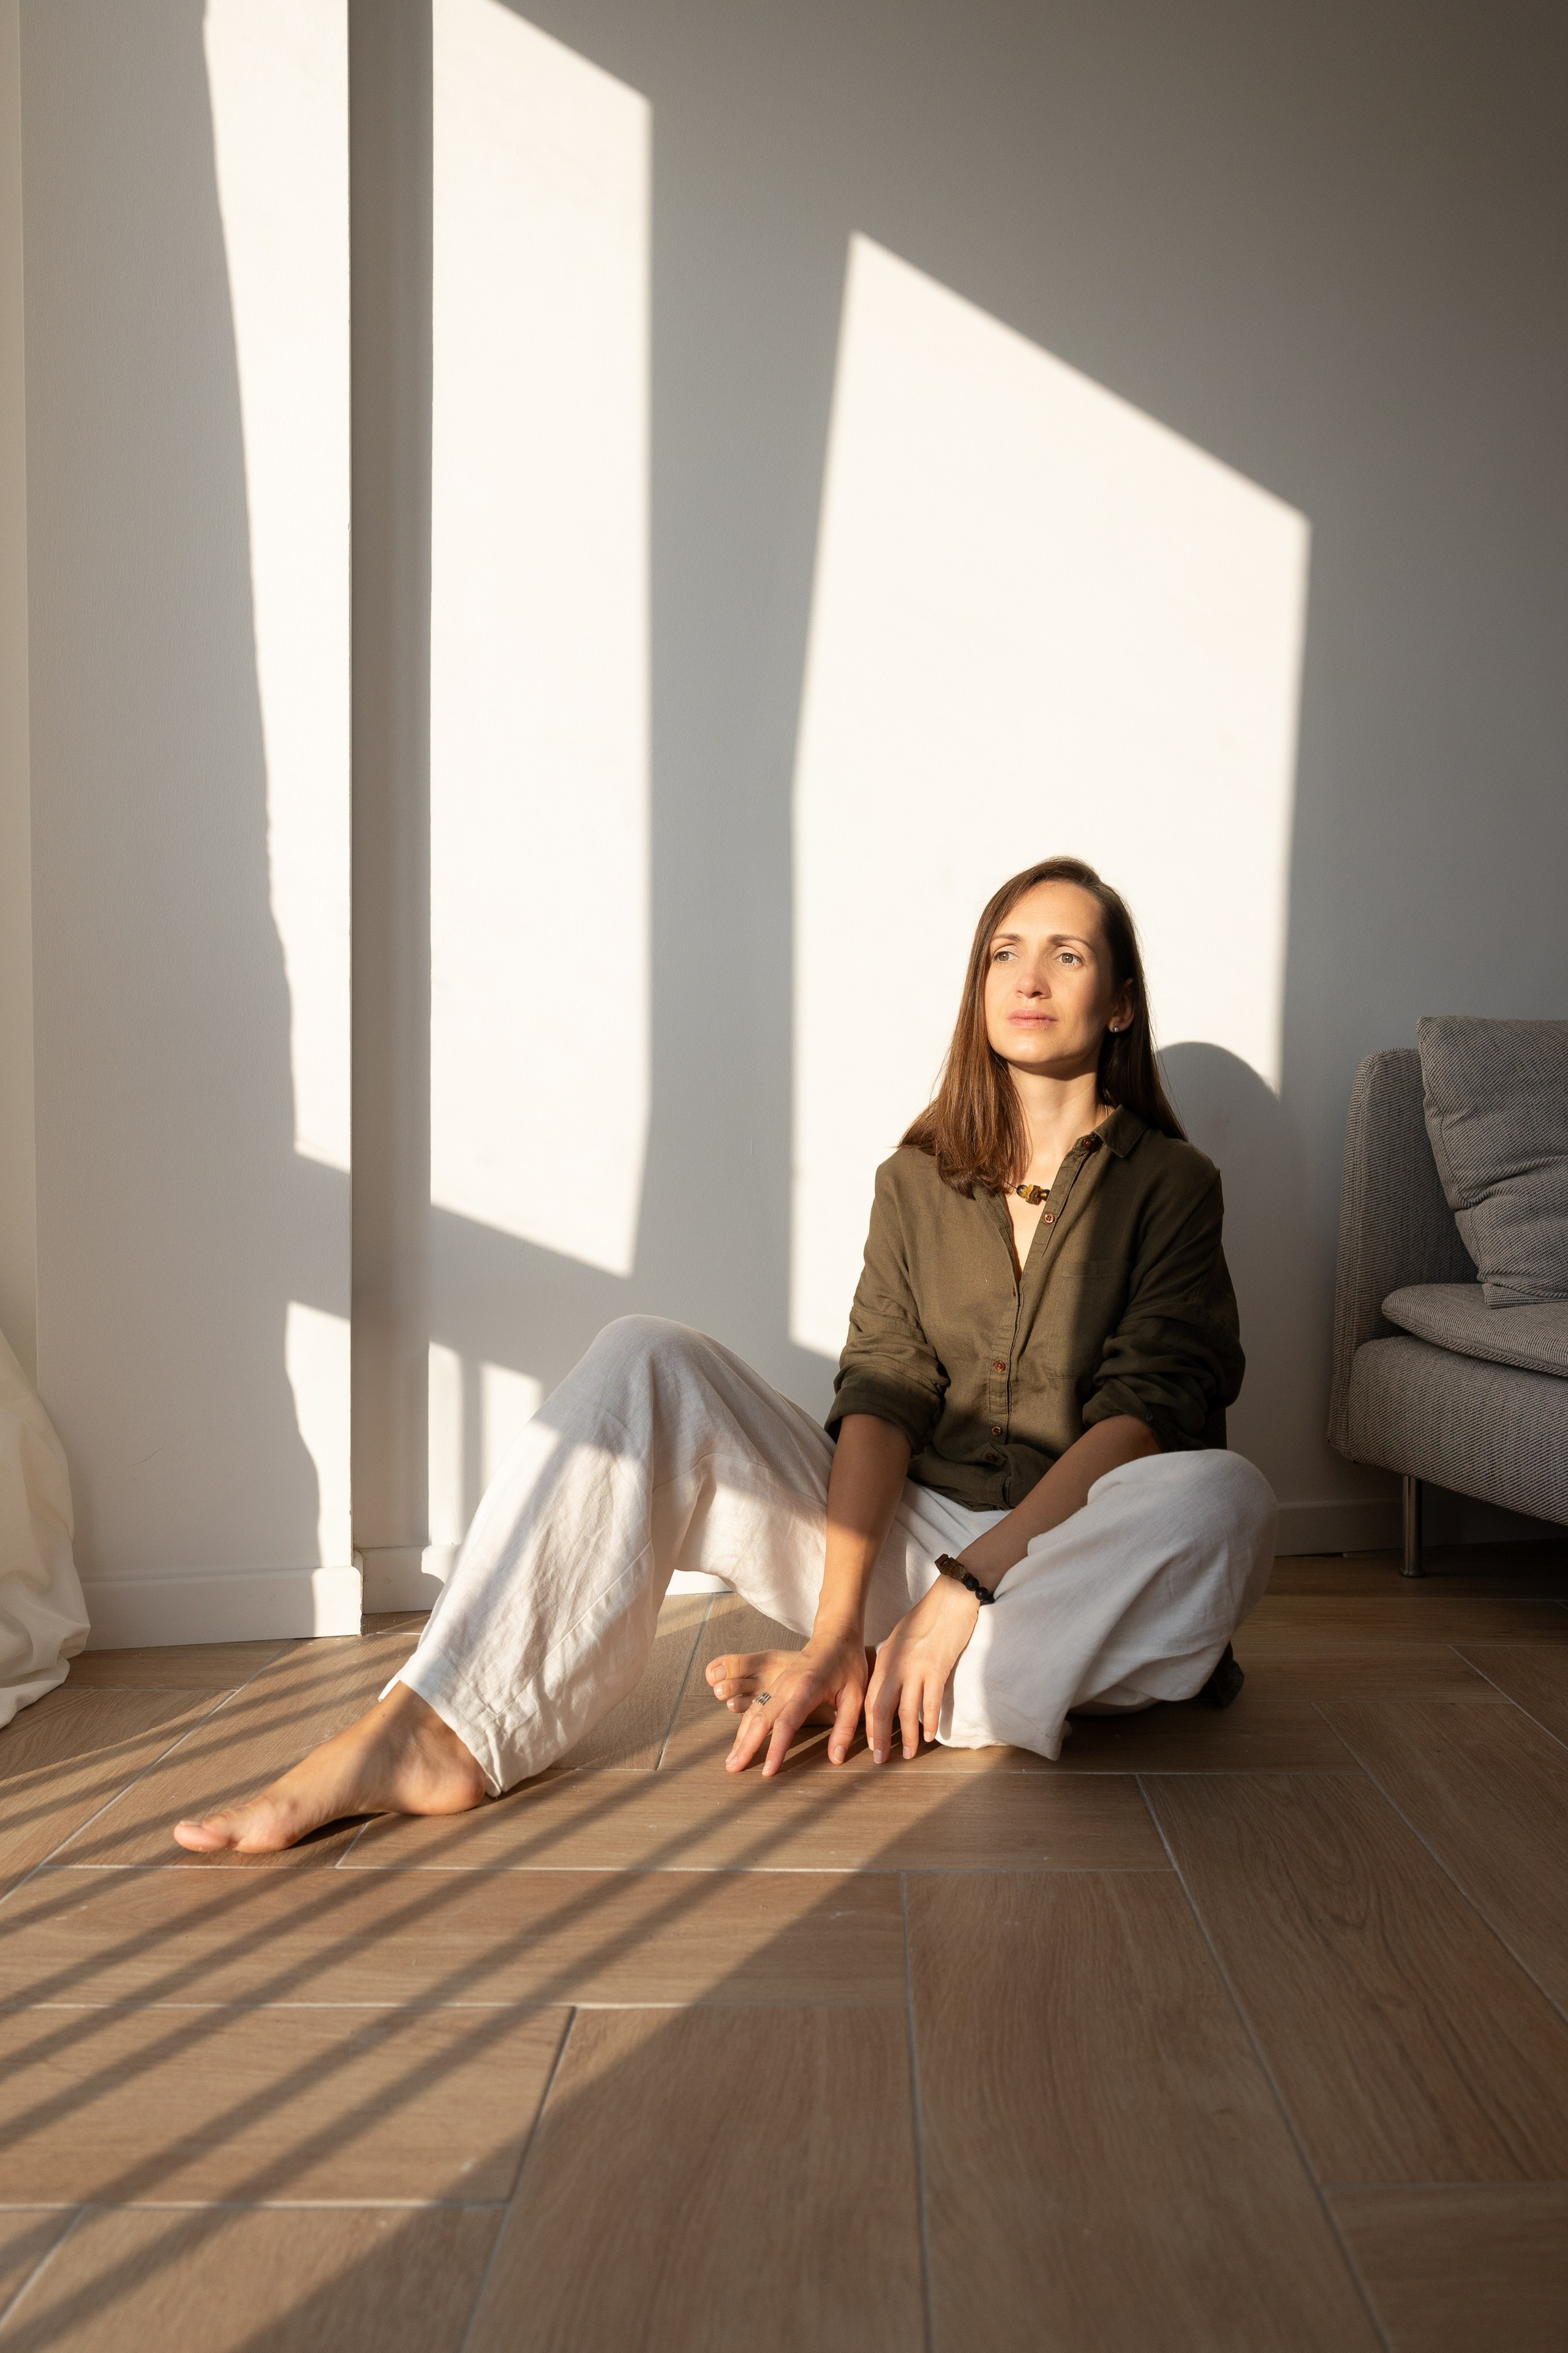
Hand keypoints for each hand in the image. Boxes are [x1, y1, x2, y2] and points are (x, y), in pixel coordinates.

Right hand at [724, 1631, 870, 1777]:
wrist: (835, 1635)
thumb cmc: (848, 1665)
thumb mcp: (856, 1696)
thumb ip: (845, 1728)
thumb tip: (836, 1758)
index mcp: (807, 1688)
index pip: (787, 1723)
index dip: (775, 1748)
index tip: (767, 1771)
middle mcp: (786, 1685)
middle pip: (761, 1719)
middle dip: (746, 1746)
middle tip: (733, 1769)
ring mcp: (778, 1683)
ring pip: (754, 1712)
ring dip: (741, 1737)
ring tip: (731, 1761)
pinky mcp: (776, 1684)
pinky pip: (756, 1706)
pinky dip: (745, 1725)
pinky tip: (740, 1740)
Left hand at [864, 1576, 980, 1761]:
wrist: (950, 1601)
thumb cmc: (927, 1618)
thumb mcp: (899, 1638)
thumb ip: (892, 1661)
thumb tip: (889, 1683)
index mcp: (885, 1658)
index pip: (871, 1698)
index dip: (870, 1724)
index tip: (872, 1742)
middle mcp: (895, 1666)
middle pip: (881, 1709)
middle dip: (880, 1737)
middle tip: (880, 1759)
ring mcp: (915, 1668)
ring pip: (906, 1711)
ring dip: (907, 1736)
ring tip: (909, 1754)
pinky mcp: (937, 1669)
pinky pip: (931, 1702)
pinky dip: (930, 1722)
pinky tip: (931, 1736)